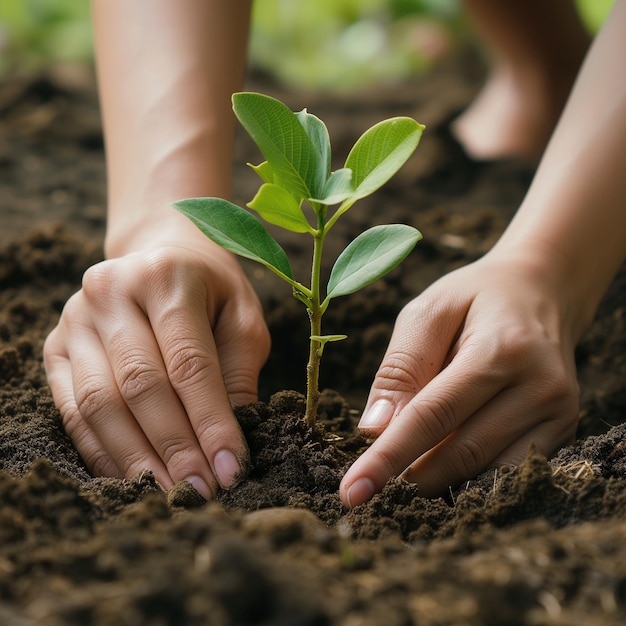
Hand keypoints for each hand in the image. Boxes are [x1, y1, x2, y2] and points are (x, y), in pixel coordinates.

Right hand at [44, 241, 268, 499]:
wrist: (162, 257)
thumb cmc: (212, 291)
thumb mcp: (242, 318)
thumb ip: (237, 374)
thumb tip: (228, 446)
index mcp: (167, 276)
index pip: (189, 363)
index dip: (210, 422)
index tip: (231, 469)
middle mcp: (112, 291)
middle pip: (140, 385)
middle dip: (174, 447)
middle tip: (201, 491)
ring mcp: (76, 318)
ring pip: (100, 402)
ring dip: (136, 458)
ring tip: (169, 494)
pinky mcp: (56, 345)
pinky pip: (73, 408)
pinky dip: (102, 450)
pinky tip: (131, 478)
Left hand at [340, 250, 580, 506]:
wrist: (542, 291)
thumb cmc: (475, 299)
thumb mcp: (429, 311)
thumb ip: (401, 368)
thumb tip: (373, 431)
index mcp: (501, 349)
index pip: (433, 416)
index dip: (389, 457)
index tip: (353, 492)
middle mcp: (540, 387)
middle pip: (460, 452)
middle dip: (408, 474)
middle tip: (371, 479)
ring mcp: (559, 413)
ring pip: (483, 471)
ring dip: (436, 478)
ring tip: (406, 464)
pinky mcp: (564, 429)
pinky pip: (508, 471)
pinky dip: (467, 473)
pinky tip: (442, 459)